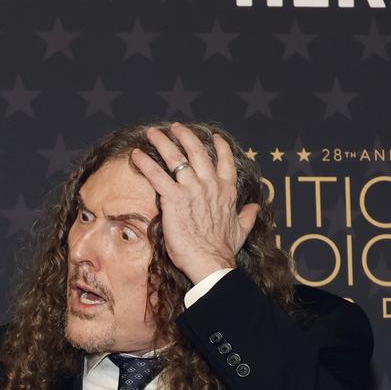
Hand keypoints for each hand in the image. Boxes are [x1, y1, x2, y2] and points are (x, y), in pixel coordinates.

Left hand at [129, 122, 259, 284]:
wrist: (211, 263)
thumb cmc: (222, 250)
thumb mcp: (241, 230)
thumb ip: (247, 216)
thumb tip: (254, 208)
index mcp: (226, 191)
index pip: (225, 162)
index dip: (220, 147)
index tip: (214, 137)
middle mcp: (210, 185)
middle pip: (197, 152)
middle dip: (185, 136)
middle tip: (175, 127)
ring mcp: (192, 189)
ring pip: (176, 157)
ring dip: (162, 142)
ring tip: (152, 132)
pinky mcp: (173, 198)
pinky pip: (156, 175)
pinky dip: (145, 163)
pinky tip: (136, 155)